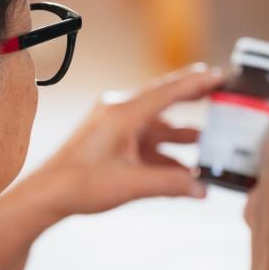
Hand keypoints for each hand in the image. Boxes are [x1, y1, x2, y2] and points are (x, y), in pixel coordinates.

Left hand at [34, 63, 223, 216]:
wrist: (47, 195)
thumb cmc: (81, 184)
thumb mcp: (132, 184)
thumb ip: (171, 184)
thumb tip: (202, 189)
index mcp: (123, 113)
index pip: (167, 91)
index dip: (196, 82)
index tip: (219, 74)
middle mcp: (119, 112)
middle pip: (164, 102)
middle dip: (193, 100)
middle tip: (220, 94)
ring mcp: (115, 126)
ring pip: (157, 127)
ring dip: (181, 137)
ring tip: (210, 145)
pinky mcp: (112, 140)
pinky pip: (145, 142)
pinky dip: (164, 154)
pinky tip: (182, 171)